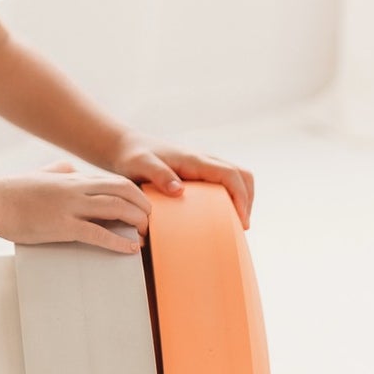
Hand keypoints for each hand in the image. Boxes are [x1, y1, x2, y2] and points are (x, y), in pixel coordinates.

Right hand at [0, 163, 150, 253]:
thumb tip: (70, 169)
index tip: (143, 207)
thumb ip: (58, 171)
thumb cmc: (12, 191)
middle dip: (142, 205)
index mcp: (72, 179)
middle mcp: (75, 189)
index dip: (134, 194)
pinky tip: (130, 249)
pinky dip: (118, 241)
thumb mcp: (40, 175)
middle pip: (122, 190)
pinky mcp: (62, 225)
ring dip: (136, 221)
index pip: (113, 182)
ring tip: (145, 234)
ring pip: (115, 207)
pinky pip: (98, 232)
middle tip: (151, 220)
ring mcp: (70, 206)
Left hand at [100, 132, 253, 229]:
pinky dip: (230, 197)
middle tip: (241, 226)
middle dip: (247, 200)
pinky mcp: (199, 172)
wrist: (126, 147)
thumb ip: (158, 175)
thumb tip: (179, 191)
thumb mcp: (141, 165)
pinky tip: (220, 215)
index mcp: (194, 160)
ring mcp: (203, 165)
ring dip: (242, 199)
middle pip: (242, 175)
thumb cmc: (132, 157)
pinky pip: (224, 182)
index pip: (230, 174)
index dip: (241, 197)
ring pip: (236, 178)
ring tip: (235, 224)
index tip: (241, 220)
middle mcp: (204, 160)